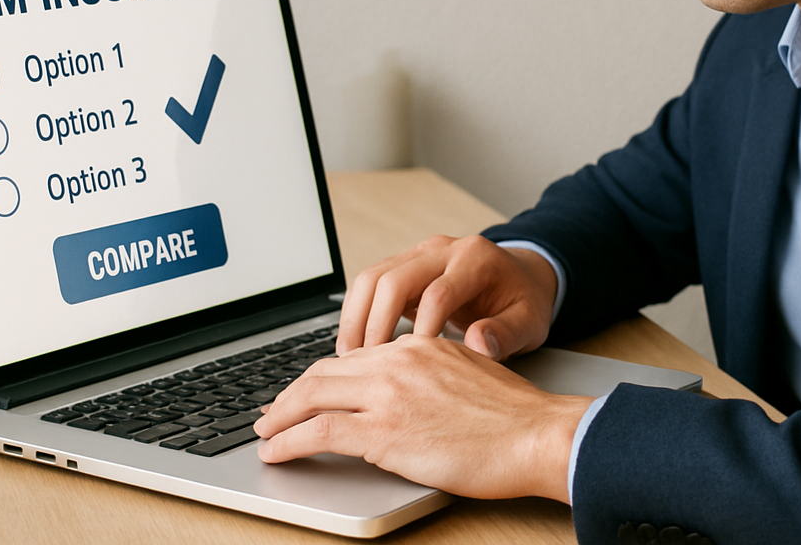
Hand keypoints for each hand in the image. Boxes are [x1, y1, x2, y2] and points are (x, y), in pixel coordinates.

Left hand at [255, 334, 589, 501]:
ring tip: (264, 433)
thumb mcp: (468, 375)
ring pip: (312, 397)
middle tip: (272, 413)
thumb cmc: (514, 417)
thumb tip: (411, 393)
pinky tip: (276, 453)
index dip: (321, 376)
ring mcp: (388, 395)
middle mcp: (397, 361)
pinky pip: (318, 432)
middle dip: (291, 394)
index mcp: (417, 347)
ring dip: (279, 416)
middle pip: (324, 372)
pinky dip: (288, 442)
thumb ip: (432, 373)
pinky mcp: (383, 432)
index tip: (305, 392)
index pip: (353, 356)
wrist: (536, 434)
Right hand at [336, 234, 557, 361]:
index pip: (438, 293)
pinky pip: (371, 283)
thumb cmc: (524, 302)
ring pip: (372, 276)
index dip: (422, 331)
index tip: (413, 368)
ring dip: (356, 317)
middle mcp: (443, 249)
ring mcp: (420, 254)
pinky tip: (356, 345)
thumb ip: (506, 333)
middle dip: (375, 324)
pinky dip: (358, 312)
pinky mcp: (405, 265)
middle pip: (393, 278)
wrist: (521, 276)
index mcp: (476, 260)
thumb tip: (478, 345)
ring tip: (350, 359)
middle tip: (367, 367)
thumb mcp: (530, 322)